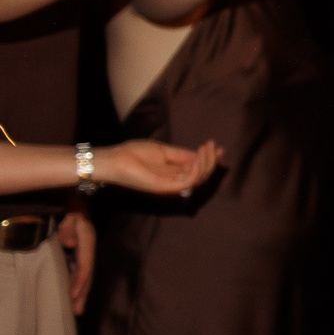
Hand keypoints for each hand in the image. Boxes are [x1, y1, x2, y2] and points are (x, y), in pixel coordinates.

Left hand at [63, 210, 93, 314]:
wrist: (81, 206)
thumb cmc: (73, 212)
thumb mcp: (71, 217)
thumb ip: (68, 228)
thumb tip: (70, 244)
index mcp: (88, 243)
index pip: (85, 266)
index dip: (79, 282)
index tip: (73, 296)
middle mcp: (89, 251)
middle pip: (88, 276)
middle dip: (83, 294)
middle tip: (78, 312)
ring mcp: (86, 254)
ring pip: (85, 276)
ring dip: (81, 292)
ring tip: (77, 308)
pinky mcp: (81, 256)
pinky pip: (81, 273)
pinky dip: (78, 284)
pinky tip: (74, 293)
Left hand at [97, 138, 223, 195]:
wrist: (114, 160)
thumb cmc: (133, 154)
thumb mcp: (163, 151)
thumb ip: (182, 155)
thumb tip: (203, 153)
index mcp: (173, 174)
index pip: (197, 170)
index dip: (210, 160)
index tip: (218, 148)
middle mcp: (174, 182)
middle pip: (202, 176)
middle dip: (211, 161)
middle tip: (212, 146)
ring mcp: (171, 186)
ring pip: (199, 179)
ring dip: (206, 163)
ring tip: (205, 149)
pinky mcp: (166, 187)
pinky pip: (190, 181)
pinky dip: (198, 169)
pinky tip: (198, 156)